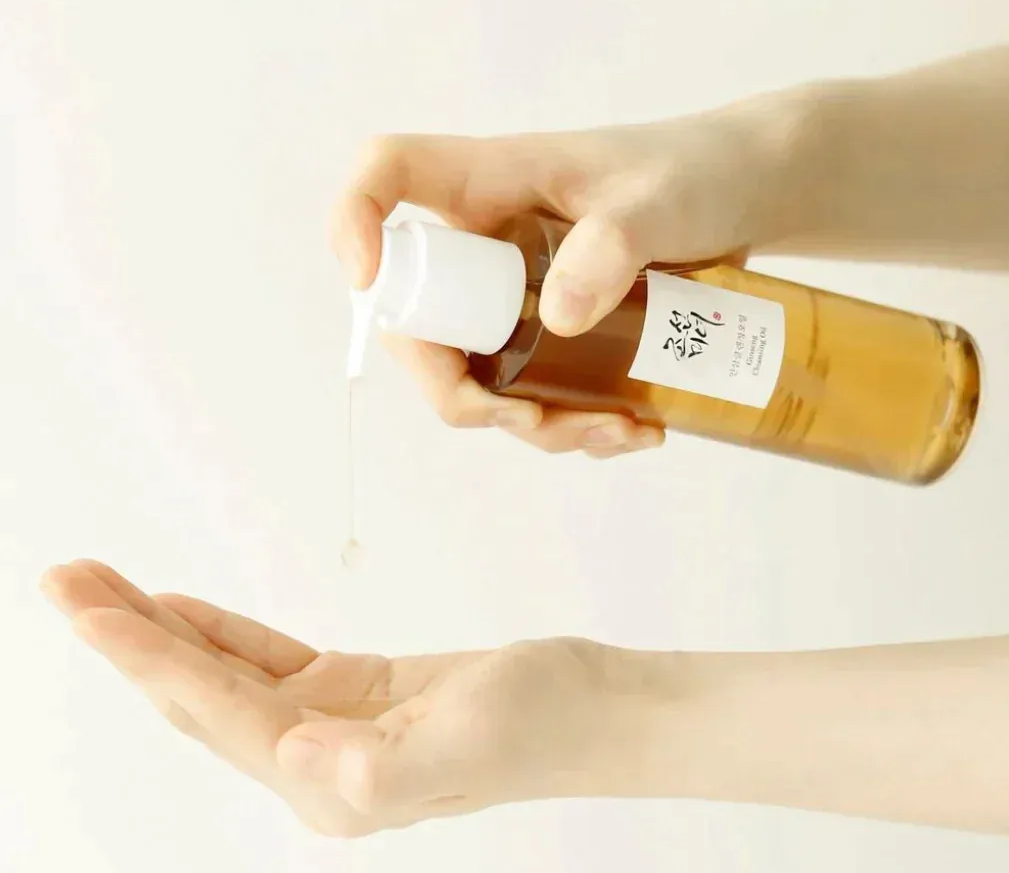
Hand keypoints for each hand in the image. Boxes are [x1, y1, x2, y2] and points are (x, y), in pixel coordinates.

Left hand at [41, 561, 638, 837]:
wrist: (591, 709)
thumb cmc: (546, 724)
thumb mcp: (471, 741)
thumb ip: (382, 764)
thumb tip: (298, 755)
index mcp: (329, 781)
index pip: (212, 707)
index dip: (144, 652)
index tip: (85, 604)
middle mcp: (315, 762)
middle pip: (197, 693)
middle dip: (127, 635)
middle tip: (67, 578)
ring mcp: (333, 727)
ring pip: (224, 674)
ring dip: (163, 629)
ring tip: (103, 586)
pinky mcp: (356, 694)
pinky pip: (268, 660)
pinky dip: (221, 631)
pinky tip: (185, 612)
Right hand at [332, 90, 815, 455]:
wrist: (747, 199)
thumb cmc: (698, 173)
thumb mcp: (660, 201)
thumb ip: (615, 243)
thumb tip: (557, 319)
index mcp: (491, 182)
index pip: (387, 175)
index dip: (354, 221)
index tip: (367, 278)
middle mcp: (487, 240)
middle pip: (418, 318)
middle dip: (461, 389)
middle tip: (533, 421)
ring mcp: (515, 293)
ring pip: (477, 375)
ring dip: (532, 424)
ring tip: (620, 430)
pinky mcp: (552, 333)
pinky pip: (531, 393)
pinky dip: (570, 425)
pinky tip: (635, 427)